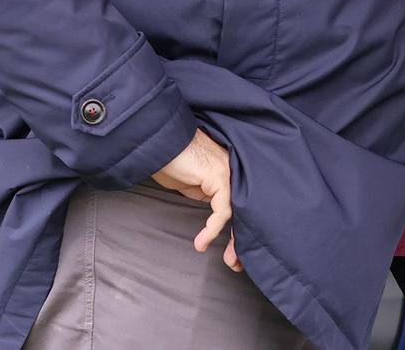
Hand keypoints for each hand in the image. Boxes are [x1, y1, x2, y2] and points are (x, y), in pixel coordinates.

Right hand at [154, 129, 240, 270]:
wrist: (159, 142)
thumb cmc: (172, 161)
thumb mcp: (192, 184)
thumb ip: (208, 195)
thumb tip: (217, 215)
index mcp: (230, 173)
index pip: (241, 205)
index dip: (239, 230)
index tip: (233, 254)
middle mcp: (234, 171)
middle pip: (246, 209)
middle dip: (243, 239)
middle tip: (237, 262)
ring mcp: (229, 172)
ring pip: (238, 212)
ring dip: (234, 239)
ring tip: (228, 260)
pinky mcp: (220, 175)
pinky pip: (223, 209)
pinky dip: (213, 228)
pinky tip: (201, 241)